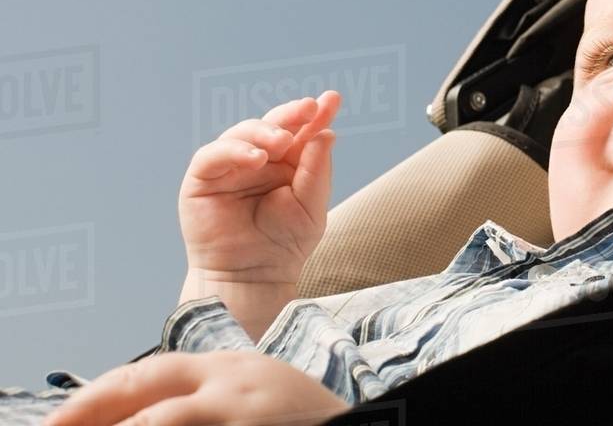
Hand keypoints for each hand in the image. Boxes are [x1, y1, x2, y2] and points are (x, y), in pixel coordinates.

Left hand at [43, 350, 350, 425]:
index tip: (58, 423)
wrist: (378, 421)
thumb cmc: (306, 420)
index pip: (145, 374)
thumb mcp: (257, 393)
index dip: (93, 399)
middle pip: (142, 397)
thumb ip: (209, 396)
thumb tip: (146, 412)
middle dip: (90, 416)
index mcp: (229, 368)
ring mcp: (245, 417)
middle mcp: (233, 388)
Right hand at [179, 91, 340, 285]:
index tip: (333, 99)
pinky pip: (212, 155)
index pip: (301, 131)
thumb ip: (317, 169)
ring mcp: (229, 168)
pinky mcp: (201, 180)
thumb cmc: (284, 244)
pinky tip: (256, 157)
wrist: (254, 278)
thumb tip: (326, 132)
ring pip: (241, 132)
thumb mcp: (311, 205)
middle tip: (309, 108)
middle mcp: (258, 160)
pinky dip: (233, 150)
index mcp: (287, 163)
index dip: (315, 114)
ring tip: (282, 142)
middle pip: (272, 124)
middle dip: (291, 114)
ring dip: (264, 131)